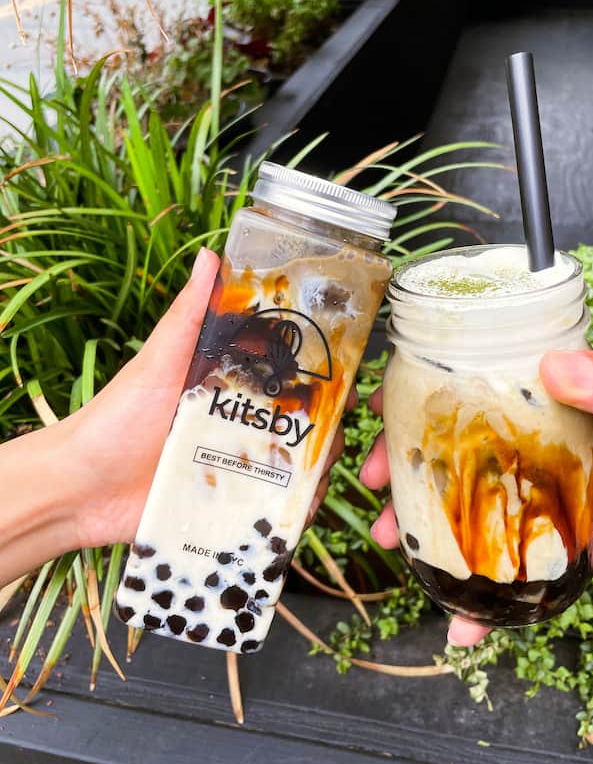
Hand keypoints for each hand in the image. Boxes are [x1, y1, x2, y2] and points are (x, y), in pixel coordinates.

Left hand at [0, 248, 347, 583]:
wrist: (79, 490)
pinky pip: (271, 508)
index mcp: (225, 385)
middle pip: (296, 424)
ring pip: (291, 467)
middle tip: (335, 433)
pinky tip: (305, 508)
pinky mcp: (228, 507)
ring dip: (314, 470)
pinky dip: (293, 509)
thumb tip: (211, 255)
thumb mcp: (158, 361)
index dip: (316, 374)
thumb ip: (188, 316)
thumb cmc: (115, 419)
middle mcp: (236, 426)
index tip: (342, 374)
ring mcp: (234, 467)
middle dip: (324, 428)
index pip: (283, 374)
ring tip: (323, 473)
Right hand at [360, 346, 592, 645]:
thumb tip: (559, 367)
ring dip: (422, 530)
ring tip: (394, 544)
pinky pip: (500, 575)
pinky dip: (477, 603)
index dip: (419, 393)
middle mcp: (533, 448)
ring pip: (463, 512)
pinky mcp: (549, 552)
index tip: (380, 406)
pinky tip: (460, 622)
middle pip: (451, 452)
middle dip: (402, 466)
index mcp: (550, 401)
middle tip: (373, 483)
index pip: (473, 384)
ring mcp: (536, 501)